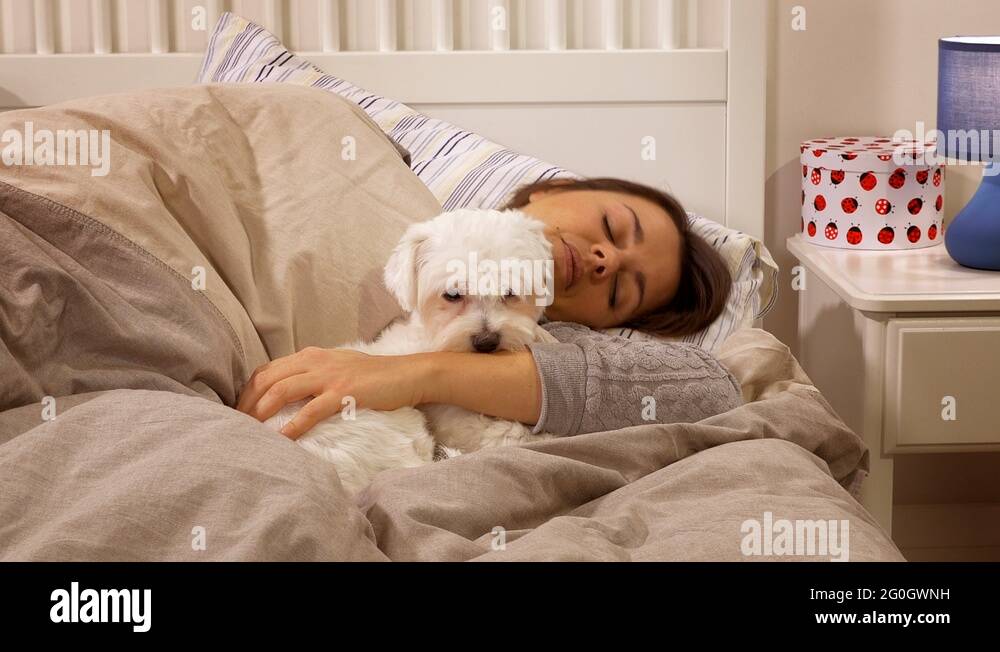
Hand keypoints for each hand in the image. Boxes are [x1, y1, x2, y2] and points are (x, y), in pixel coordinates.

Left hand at [236, 347, 428, 439]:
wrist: (406, 375)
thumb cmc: (372, 375)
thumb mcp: (336, 366)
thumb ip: (311, 375)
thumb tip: (286, 393)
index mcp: (309, 356)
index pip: (266, 371)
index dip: (247, 391)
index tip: (237, 412)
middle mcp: (314, 361)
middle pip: (266, 380)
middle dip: (246, 403)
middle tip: (234, 425)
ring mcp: (328, 377)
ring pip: (281, 391)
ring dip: (260, 412)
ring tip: (249, 431)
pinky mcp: (343, 393)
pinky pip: (309, 411)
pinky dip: (291, 427)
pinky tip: (281, 440)